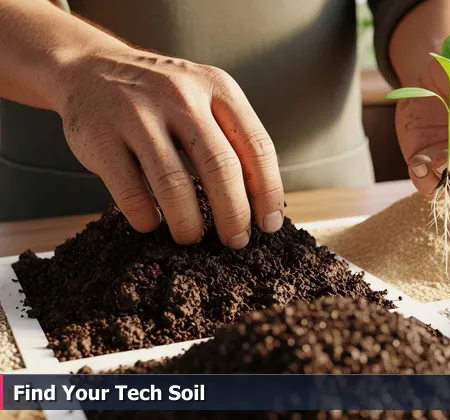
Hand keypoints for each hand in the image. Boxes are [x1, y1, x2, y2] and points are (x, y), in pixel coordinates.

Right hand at [57, 47, 283, 248]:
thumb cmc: (161, 96)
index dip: (267, 192)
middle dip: (234, 215)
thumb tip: (262, 202)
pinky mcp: (100, 138)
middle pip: (221, 168)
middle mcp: (180, 97)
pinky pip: (131, 192)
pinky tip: (152, 223)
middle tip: (236, 240)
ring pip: (174, 185)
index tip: (268, 224)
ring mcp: (137, 115)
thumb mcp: (204, 96)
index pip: (256, 147)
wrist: (88, 68)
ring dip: (189, 223)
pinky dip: (146, 217)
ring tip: (191, 237)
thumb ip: (232, 135)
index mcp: (216, 87)